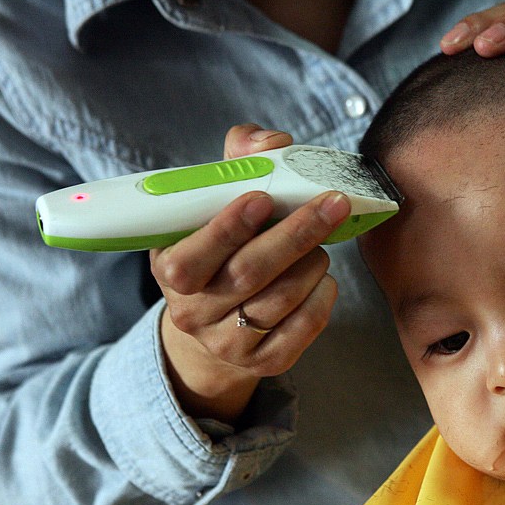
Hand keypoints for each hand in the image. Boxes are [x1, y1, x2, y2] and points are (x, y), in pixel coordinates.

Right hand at [151, 125, 349, 424]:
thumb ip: (237, 163)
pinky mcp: (262, 362)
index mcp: (171, 270)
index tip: (263, 198)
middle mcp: (192, 313)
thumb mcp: (213, 206)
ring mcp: (227, 343)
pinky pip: (300, 332)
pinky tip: (325, 279)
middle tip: (332, 205)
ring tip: (323, 243)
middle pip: (248, 275)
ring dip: (311, 264)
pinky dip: (321, 300)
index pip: (191, 258)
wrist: (214, 324)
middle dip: (295, 235)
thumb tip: (268, 141)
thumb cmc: (219, 249)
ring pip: (278, 302)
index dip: (228, 228)